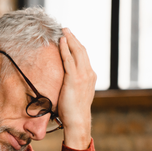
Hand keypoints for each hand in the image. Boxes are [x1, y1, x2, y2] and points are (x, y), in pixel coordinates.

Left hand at [58, 28, 96, 149]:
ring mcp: (83, 76)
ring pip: (77, 52)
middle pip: (82, 50)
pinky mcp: (74, 79)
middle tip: (66, 29)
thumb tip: (65, 82)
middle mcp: (89, 74)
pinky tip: (61, 42)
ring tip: (63, 31)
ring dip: (69, 40)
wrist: (77, 120)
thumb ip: (74, 84)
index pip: (84, 57)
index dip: (77, 46)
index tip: (70, 38)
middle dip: (74, 38)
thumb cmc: (74, 111)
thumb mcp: (76, 94)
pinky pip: (69, 60)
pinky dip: (65, 49)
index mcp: (90, 77)